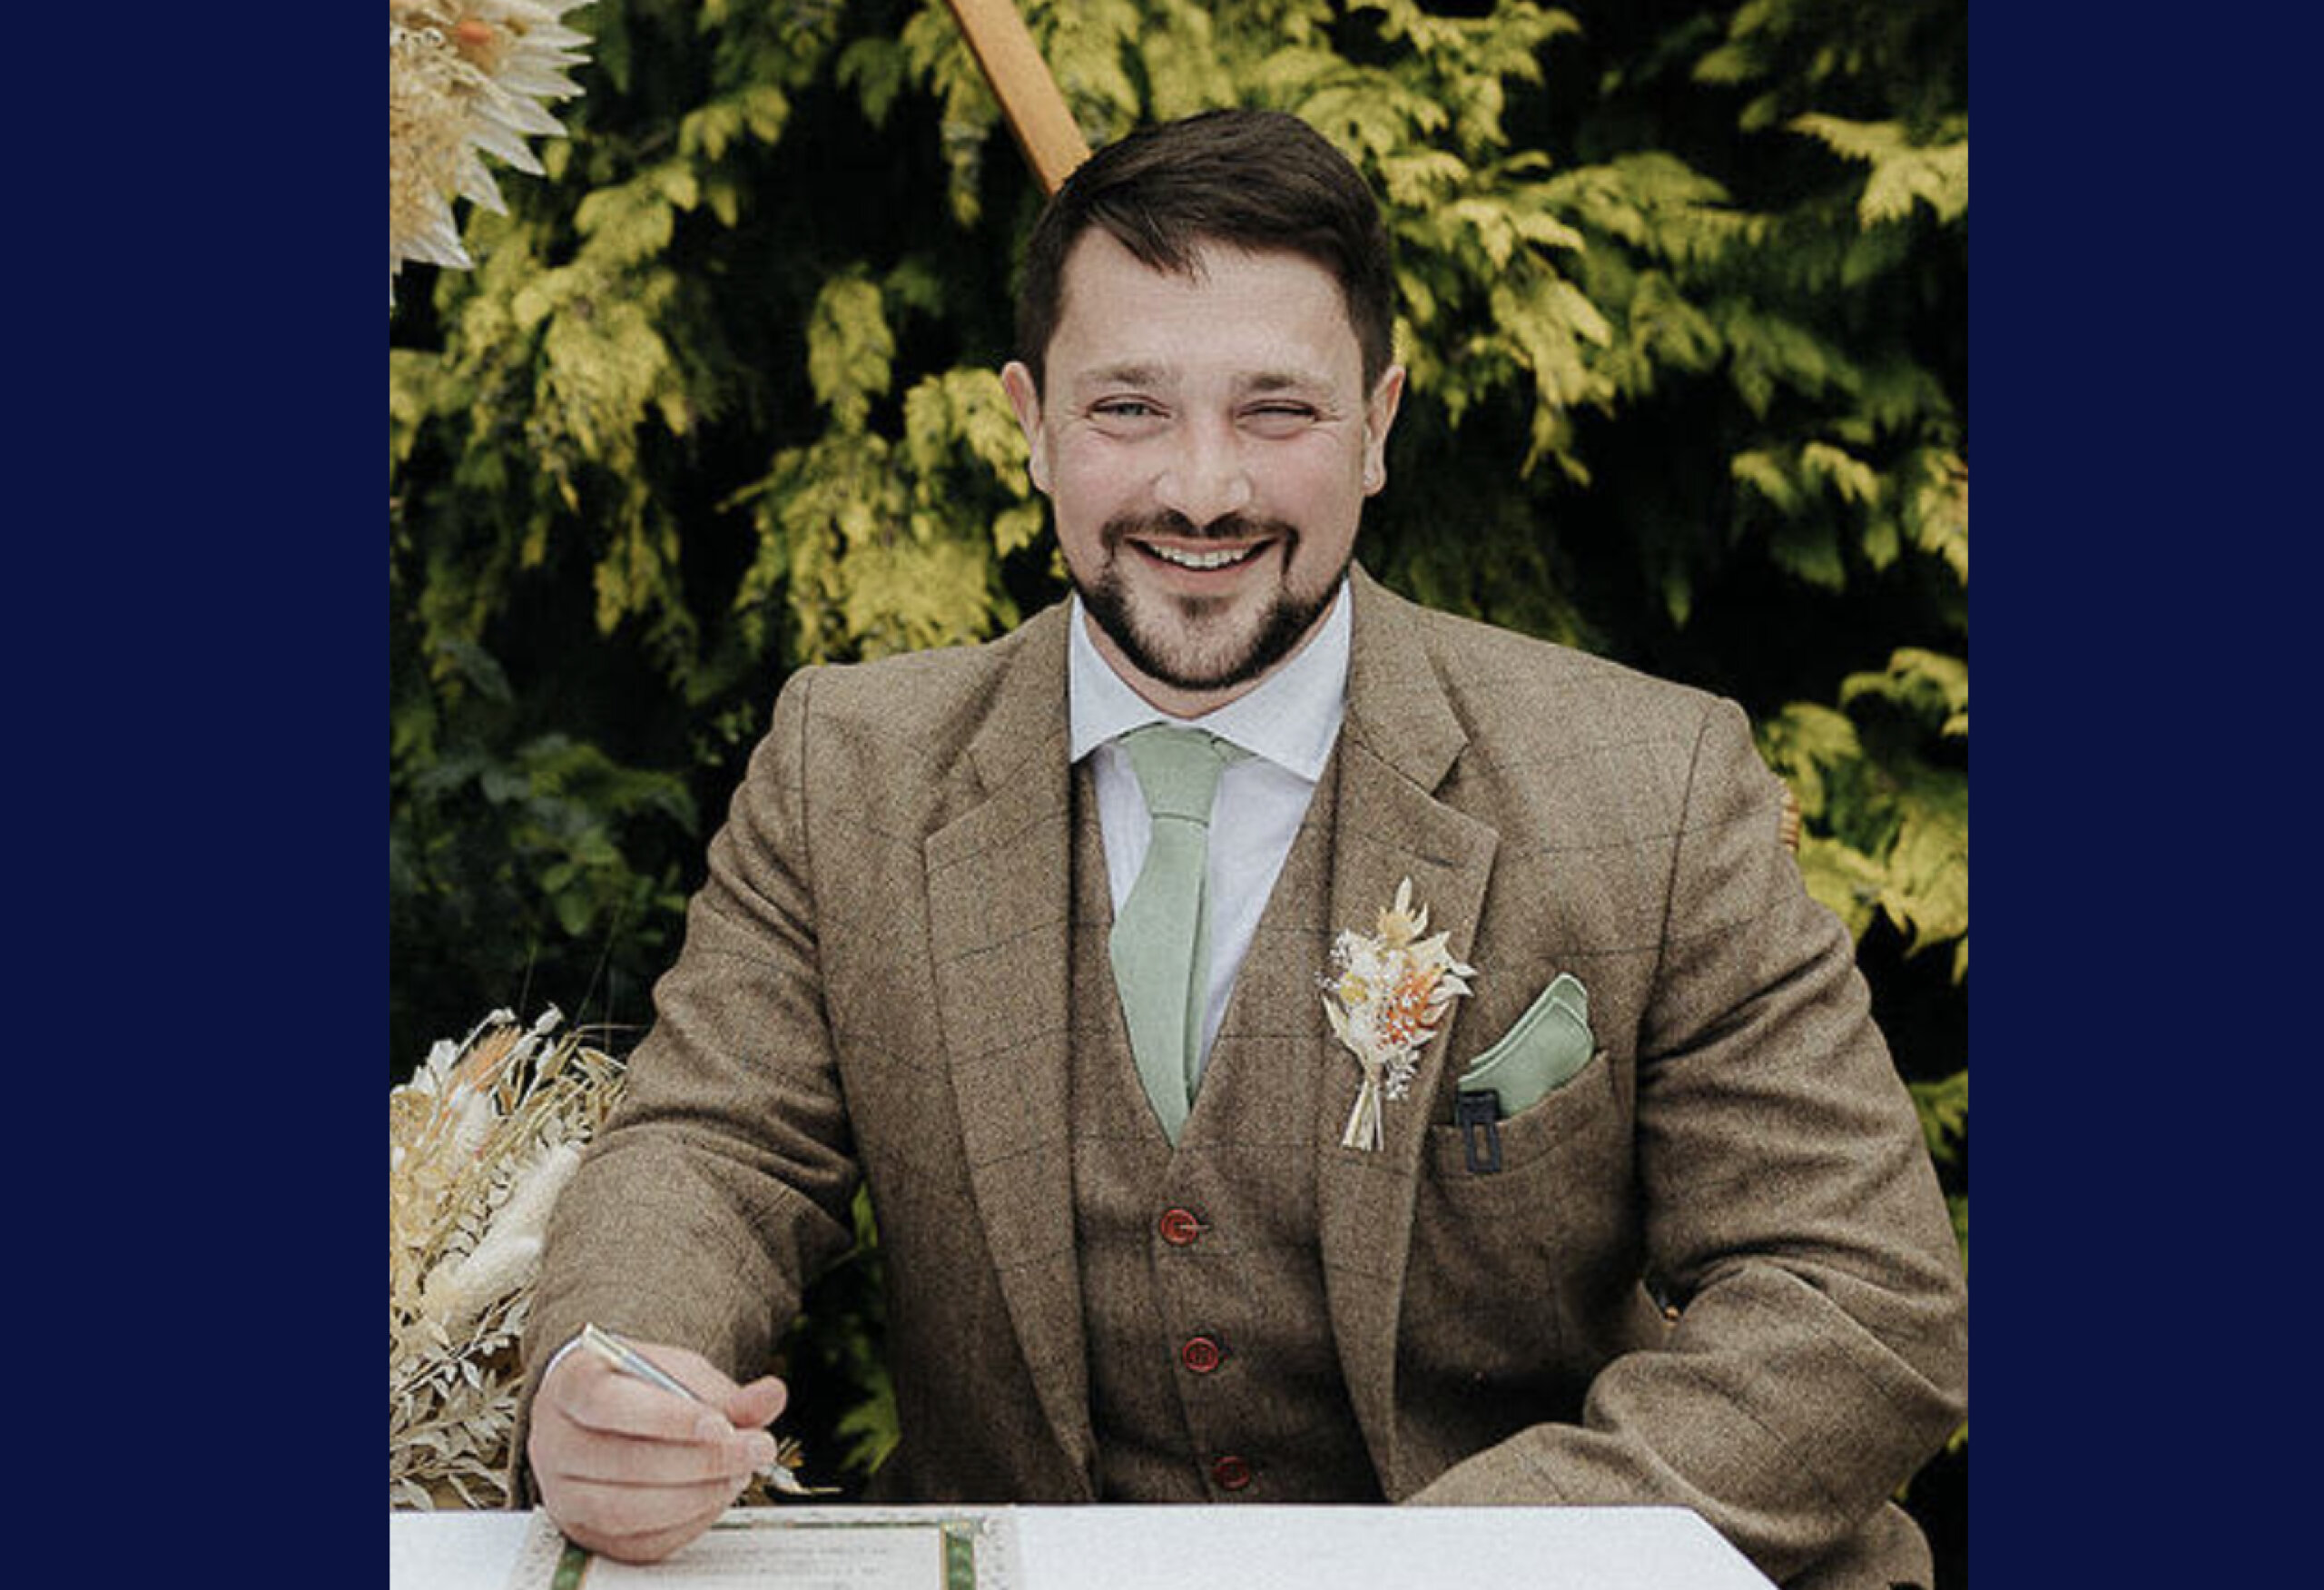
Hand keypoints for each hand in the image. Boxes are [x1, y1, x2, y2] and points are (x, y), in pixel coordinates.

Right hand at [528, 1336, 790, 1562]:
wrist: (599, 1413)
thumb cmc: (636, 1387)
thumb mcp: (677, 1371)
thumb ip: (722, 1389)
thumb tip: (770, 1398)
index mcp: (570, 1385)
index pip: (607, 1403)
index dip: (666, 1417)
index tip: (719, 1424)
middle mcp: (553, 1442)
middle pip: (621, 1462)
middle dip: (700, 1461)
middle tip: (753, 1448)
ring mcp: (563, 1493)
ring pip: (623, 1510)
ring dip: (694, 1496)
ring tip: (737, 1474)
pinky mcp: (584, 1531)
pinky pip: (635, 1542)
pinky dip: (685, 1524)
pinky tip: (714, 1498)